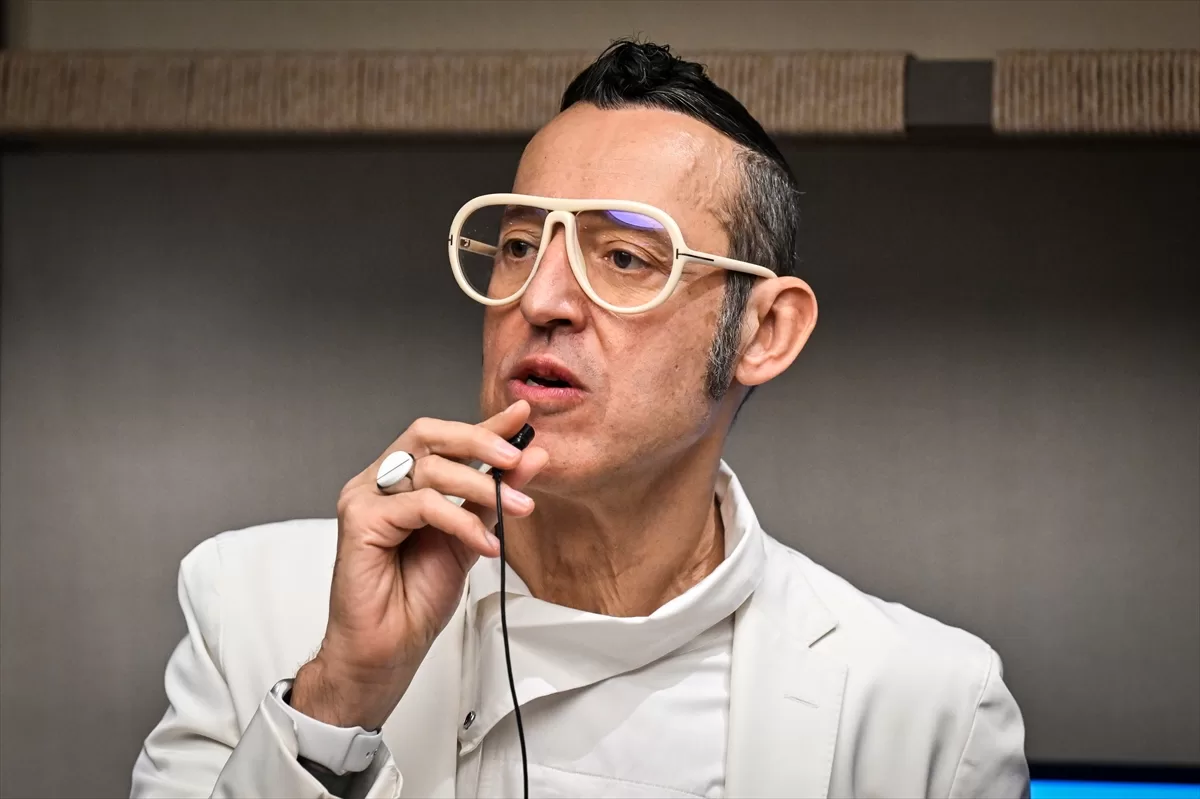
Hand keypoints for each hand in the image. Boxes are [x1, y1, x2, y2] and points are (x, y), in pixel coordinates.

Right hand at [290, 400, 548, 730]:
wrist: (389, 647)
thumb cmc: (416, 597)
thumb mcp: (471, 536)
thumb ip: (495, 496)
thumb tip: (531, 456)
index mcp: (403, 480)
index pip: (445, 439)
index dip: (485, 425)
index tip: (523, 416)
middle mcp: (380, 481)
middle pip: (429, 435)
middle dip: (479, 441)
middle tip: (517, 459)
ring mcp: (365, 497)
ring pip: (431, 469)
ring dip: (482, 488)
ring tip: (514, 510)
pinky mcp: (360, 520)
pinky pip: (421, 504)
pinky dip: (460, 520)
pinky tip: (484, 543)